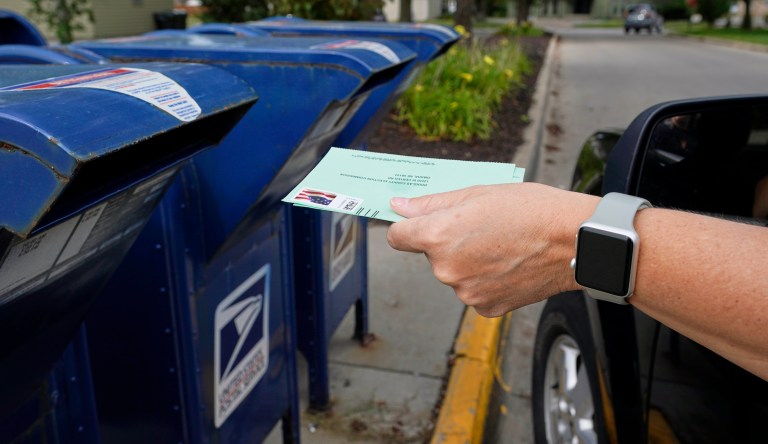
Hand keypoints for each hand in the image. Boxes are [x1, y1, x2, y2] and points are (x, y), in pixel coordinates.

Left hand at [386, 183, 597, 316]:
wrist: (575, 242)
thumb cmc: (532, 210)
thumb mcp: (478, 193)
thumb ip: (432, 204)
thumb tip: (399, 206)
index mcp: (438, 237)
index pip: (398, 237)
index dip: (409, 227)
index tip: (419, 224)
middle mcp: (446, 269)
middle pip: (432, 255)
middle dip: (449, 242)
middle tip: (484, 228)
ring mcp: (466, 292)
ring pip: (455, 273)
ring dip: (469, 261)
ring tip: (503, 245)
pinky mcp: (486, 307)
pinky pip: (474, 290)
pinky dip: (486, 279)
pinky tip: (509, 265)